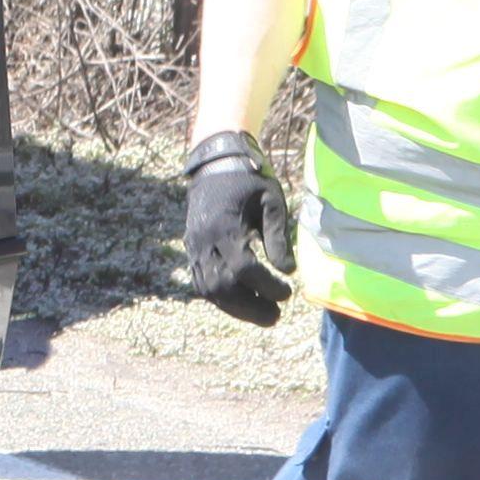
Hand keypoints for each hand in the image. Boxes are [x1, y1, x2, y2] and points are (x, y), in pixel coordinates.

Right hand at [179, 133, 295, 325]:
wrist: (215, 164)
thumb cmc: (249, 181)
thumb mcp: (271, 202)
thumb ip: (278, 237)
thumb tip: (288, 271)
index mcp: (224, 226)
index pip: (243, 269)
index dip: (266, 286)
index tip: (288, 291)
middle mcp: (203, 241)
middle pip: (222, 286)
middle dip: (251, 306)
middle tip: (276, 315)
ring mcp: (193, 247)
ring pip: (209, 290)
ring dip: (236, 308)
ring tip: (263, 315)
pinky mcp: (191, 250)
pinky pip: (201, 284)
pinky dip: (223, 299)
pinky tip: (243, 304)